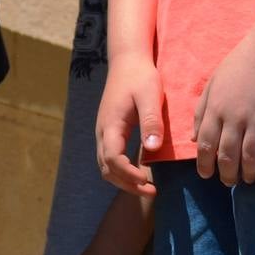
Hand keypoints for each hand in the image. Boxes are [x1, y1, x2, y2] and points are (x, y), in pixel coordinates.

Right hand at [96, 53, 162, 195]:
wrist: (127, 62)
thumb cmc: (140, 77)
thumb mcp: (150, 96)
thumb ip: (151, 121)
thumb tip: (152, 148)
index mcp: (111, 125)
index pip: (112, 159)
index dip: (128, 175)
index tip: (147, 182)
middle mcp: (102, 132)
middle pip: (106, 168)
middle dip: (126, 184)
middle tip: (152, 192)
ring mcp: (104, 132)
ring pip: (105, 166)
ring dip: (123, 180)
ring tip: (147, 188)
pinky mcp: (110, 131)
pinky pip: (110, 158)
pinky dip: (122, 170)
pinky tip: (141, 172)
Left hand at [193, 32, 254, 184]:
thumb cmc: (239, 65)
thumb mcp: (213, 85)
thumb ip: (201, 112)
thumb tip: (194, 139)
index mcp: (216, 109)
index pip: (206, 145)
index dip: (205, 165)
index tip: (206, 175)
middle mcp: (235, 116)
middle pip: (228, 155)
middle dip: (227, 174)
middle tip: (228, 182)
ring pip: (251, 155)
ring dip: (249, 172)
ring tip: (249, 178)